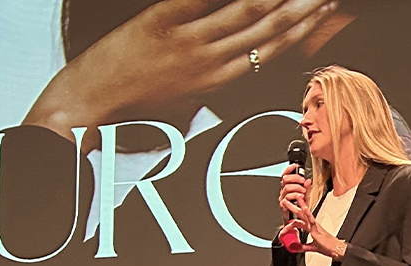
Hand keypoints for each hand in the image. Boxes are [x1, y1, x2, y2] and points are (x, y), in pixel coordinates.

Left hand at [25, 0, 336, 142]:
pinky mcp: (161, 21)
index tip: (322, 10)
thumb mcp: (181, 101)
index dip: (302, 29)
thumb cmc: (131, 109)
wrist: (88, 107)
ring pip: (246, 11)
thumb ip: (209, 79)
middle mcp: (209, 62)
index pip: (272, 50)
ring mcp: (187, 41)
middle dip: (302, 7)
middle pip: (268, 28)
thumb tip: (231, 63)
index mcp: (217, 82)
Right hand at [278, 163, 310, 219]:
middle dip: (295, 179)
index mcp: (288, 187)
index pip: (285, 175)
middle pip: (285, 180)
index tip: (294, 166)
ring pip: (286, 188)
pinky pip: (286, 198)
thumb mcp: (306, 196)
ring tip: (303, 191)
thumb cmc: (300, 208)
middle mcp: (284, 192)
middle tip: (302, 182)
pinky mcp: (283, 205)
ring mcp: (283, 198)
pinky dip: (294, 196)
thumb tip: (308, 180)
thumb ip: (307, 188)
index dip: (288, 169)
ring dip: (296, 188)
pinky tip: (299, 196)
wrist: (297, 221)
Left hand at [278, 166, 343, 256]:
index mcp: (311, 228)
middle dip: (292, 207)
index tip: (283, 229)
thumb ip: (303, 247)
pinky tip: (304, 208)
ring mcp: (314, 226)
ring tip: (294, 198)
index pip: (298, 222)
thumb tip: (295, 247)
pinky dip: (308, 213)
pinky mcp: (317, 229)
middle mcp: (312, 225)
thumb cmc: (327, 247)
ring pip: (305, 213)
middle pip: (300, 214)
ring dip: (299, 205)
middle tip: (284, 201)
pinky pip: (312, 220)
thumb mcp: (312, 247)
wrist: (336, 250)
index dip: (289, 224)